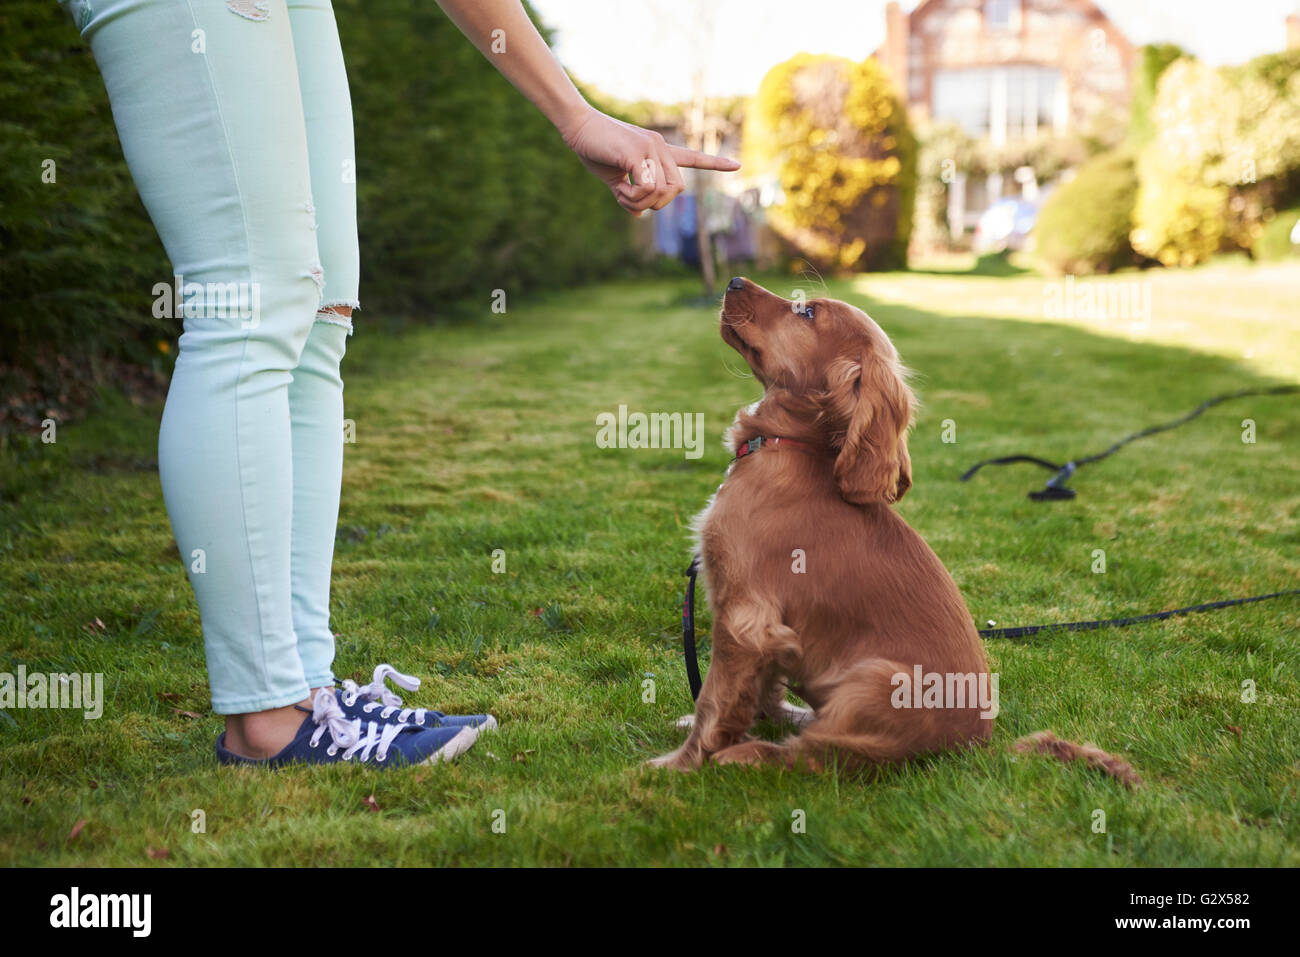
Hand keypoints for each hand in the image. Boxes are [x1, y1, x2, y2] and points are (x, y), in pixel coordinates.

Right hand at [559, 106, 740, 215]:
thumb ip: (629, 194)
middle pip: (676, 190)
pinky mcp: (638, 151)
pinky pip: (648, 187)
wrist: (576, 126)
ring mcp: (651, 147)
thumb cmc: (592, 149)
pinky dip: (632, 197)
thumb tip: (639, 214)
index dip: (714, 163)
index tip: (736, 165)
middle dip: (656, 204)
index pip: (692, 157)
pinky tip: (618, 187)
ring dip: (639, 202)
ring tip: (620, 191)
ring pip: (662, 192)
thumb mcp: (613, 178)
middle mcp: (660, 147)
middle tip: (630, 200)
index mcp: (657, 151)